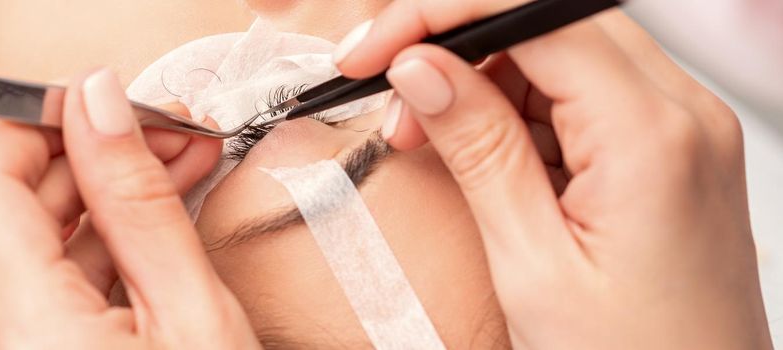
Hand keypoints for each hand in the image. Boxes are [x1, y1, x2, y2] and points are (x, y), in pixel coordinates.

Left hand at [0, 69, 259, 348]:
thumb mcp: (195, 316)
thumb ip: (142, 208)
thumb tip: (103, 109)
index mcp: (26, 328)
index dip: (46, 125)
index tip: (106, 105)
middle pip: (12, 207)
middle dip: (93, 156)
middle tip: (168, 131)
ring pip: (34, 242)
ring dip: (105, 198)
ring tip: (177, 166)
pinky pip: (46, 280)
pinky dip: (100, 244)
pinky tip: (154, 222)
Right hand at [337, 3, 771, 348]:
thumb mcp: (531, 264)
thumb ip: (478, 150)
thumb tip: (422, 67)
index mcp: (654, 136)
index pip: (536, 16)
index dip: (441, 19)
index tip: (372, 50)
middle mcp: (682, 116)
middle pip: (549, 25)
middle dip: (457, 48)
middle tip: (392, 99)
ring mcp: (680, 133)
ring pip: (561, 58)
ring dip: (483, 83)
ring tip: (428, 137)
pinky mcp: (666, 154)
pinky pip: (582, 101)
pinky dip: (519, 116)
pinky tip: (482, 157)